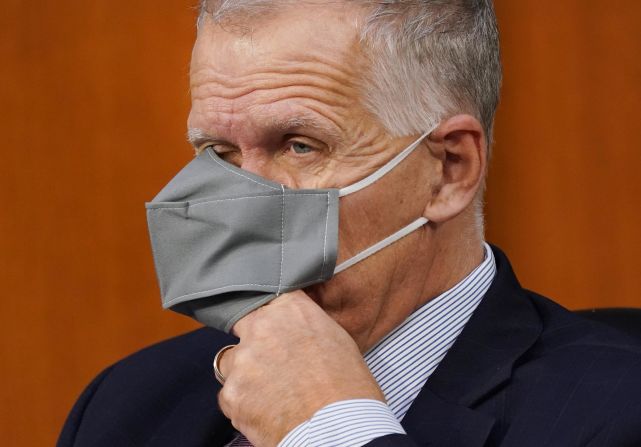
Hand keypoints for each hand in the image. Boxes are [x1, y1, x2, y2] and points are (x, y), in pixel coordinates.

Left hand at [217, 290, 384, 446]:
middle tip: (273, 364)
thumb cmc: (349, 387)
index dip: (271, 317)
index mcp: (289, 309)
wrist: (339, 428)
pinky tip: (268, 412)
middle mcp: (261, 328)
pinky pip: (230, 396)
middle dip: (253, 343)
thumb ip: (306, 327)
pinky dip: (244, 404)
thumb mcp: (336, 340)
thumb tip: (297, 333)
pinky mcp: (231, 393)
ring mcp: (243, 361)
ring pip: (232, 363)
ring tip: (272, 395)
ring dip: (246, 375)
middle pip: (244, 328)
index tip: (274, 328)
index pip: (268, 300)